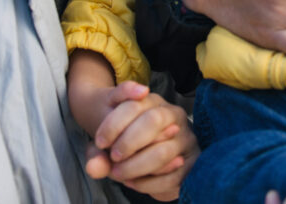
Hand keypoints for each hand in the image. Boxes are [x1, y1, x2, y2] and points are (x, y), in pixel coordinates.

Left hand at [68, 51, 197, 199]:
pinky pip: (172, 176)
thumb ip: (96, 153)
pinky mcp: (192, 160)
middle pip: (153, 120)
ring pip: (163, 151)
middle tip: (114, 157)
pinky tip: (133, 182)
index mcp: (151, 101)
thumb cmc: (123, 139)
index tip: (100, 142)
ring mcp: (185, 137)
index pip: (134, 105)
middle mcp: (172, 114)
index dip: (114, 124)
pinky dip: (149, 184)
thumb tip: (93, 168)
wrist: (144, 150)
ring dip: (136, 166)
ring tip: (119, 174)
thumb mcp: (108, 140)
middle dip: (129, 142)